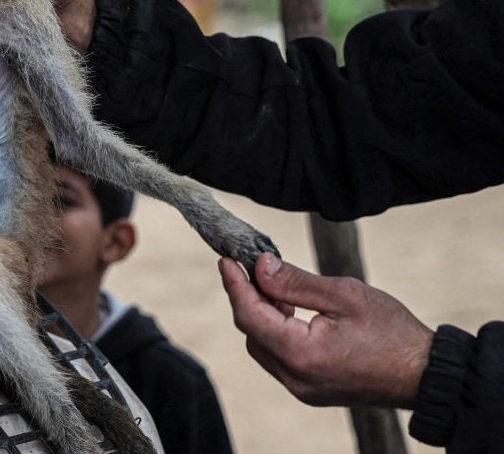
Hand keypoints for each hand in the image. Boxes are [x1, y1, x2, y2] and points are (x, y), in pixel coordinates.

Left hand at [219, 252, 433, 408]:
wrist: (426, 375)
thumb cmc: (393, 333)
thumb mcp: (345, 294)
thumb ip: (296, 282)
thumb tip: (260, 267)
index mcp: (301, 354)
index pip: (249, 315)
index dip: (234, 284)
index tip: (226, 259)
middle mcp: (295, 378)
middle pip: (251, 332)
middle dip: (247, 298)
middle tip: (253, 267)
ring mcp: (302, 389)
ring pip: (262, 346)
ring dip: (262, 316)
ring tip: (278, 288)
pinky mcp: (311, 391)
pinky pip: (279, 358)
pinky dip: (276, 333)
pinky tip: (291, 312)